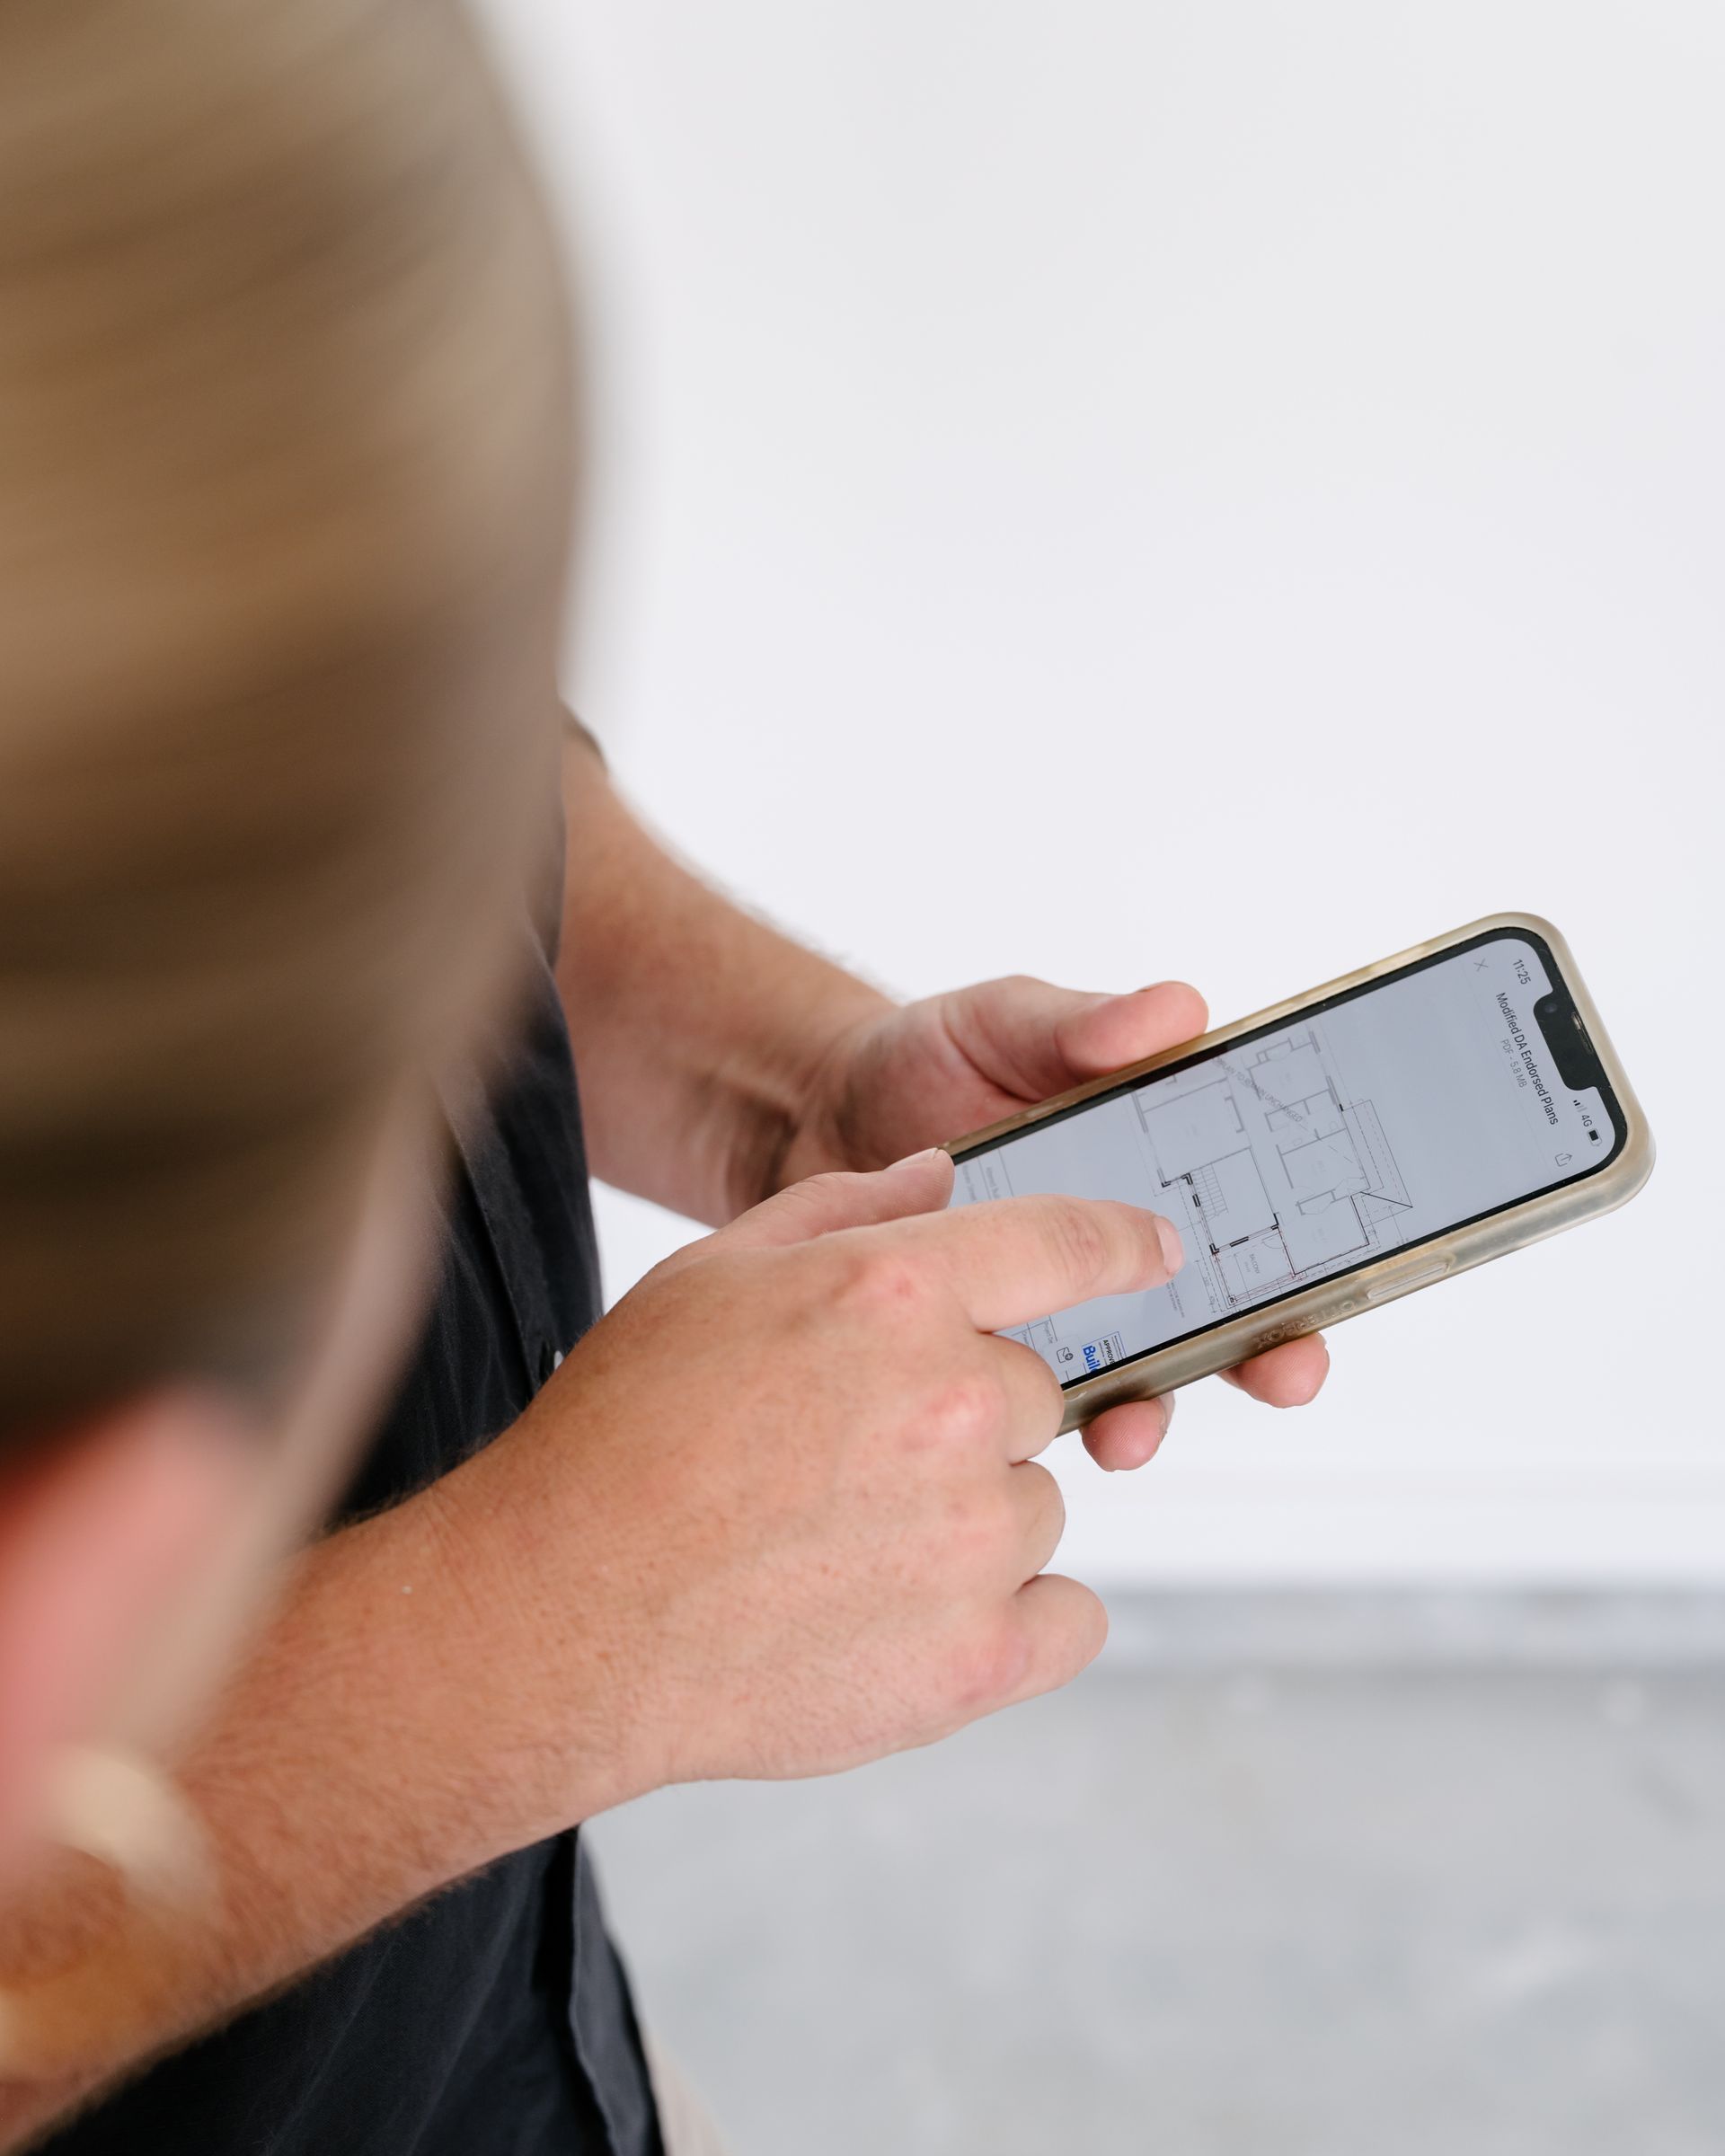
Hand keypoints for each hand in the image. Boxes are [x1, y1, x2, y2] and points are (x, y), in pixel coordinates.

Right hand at [478, 1151, 1182, 1799]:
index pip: (1065, 1243)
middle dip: (963, 1414)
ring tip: (837, 1545)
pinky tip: (906, 1619)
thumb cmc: (620, 1435)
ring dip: (971, 1518)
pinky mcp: (979, 1661)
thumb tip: (941, 1177)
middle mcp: (953, 1403)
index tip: (1156, 1253)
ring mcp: (973, 1539)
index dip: (1121, 1243)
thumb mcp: (709, 1275)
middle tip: (845, 1457)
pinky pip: (1070, 1616)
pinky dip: (1014, 1621)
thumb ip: (843, 1210)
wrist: (558, 1621)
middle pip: (1033, 1392)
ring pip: (1038, 1503)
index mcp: (892, 1291)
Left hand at [776, 976, 1329, 1465]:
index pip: (1268, 1215)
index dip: (1316, 1252)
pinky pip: (1036, 1408)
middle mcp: (1126, 1253)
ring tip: (1133, 1423)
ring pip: (1141, 1381)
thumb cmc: (922, 1060)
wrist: (809, 1121)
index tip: (1341, 1273)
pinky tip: (1034, 1431)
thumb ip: (1082, 1025)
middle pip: (1231, 1316)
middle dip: (1271, 1351)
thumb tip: (1176, 1009)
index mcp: (1158, 1168)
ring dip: (1154, 1409)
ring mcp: (1064, 1312)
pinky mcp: (992, 1356)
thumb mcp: (1002, 1023)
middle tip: (1286, 1369)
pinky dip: (1046, 1428)